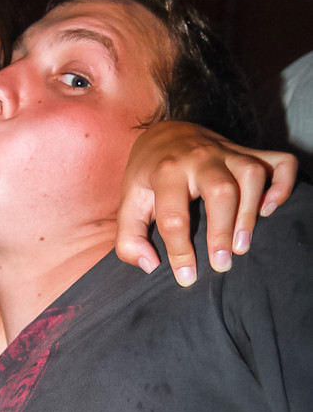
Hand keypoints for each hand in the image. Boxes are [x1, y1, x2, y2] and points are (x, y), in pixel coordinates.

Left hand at [116, 121, 298, 285]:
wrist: (164, 134)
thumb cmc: (147, 176)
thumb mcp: (129, 204)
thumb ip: (129, 239)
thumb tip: (150, 266)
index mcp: (166, 172)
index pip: (174, 216)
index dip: (180, 251)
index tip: (187, 277)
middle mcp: (199, 158)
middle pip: (220, 191)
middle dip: (222, 231)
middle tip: (221, 264)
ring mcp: (228, 152)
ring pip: (251, 175)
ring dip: (250, 213)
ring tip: (242, 246)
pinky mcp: (248, 152)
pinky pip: (278, 162)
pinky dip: (283, 185)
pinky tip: (270, 209)